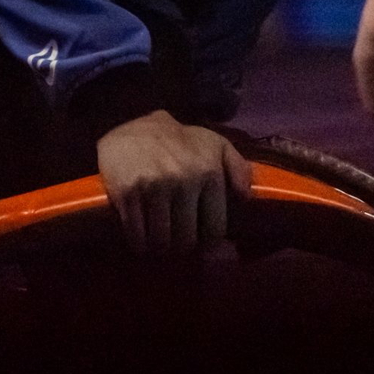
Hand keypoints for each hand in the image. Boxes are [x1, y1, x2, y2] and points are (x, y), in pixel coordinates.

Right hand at [96, 110, 250, 253]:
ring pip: (162, 241)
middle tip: (175, 240)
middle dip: (181, 245)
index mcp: (209, 171)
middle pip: (187, 239)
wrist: (127, 125)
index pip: (214, 229)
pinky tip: (139, 237)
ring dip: (159, 247)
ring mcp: (153, 186)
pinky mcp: (126, 192)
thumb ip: (238, 168)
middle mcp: (183, 179)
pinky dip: (138, 243)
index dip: (207, 241)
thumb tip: (246, 199)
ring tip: (157, 241)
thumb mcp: (214, 144)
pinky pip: (136, 235)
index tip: (198, 239)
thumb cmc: (176, 140)